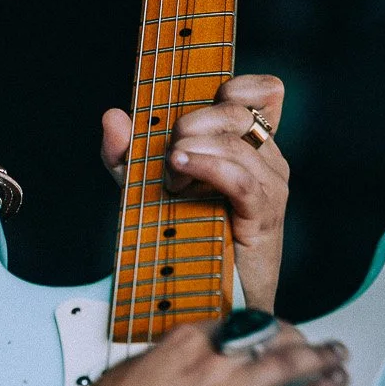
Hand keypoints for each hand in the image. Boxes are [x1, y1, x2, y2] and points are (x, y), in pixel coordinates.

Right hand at [0, 321, 347, 385]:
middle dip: (301, 338)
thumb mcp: (132, 370)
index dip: (266, 328)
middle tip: (316, 342)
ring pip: (290, 365)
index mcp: (183, 341)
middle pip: (272, 337)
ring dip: (322, 359)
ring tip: (338, 358)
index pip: (238, 324)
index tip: (275, 333)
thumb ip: (166, 364)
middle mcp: (212, 360)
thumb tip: (181, 370)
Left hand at [101, 74, 288, 310]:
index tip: (197, 100)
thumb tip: (113, 117)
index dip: (235, 84)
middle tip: (167, 158)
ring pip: (236, 141)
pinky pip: (240, 176)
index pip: (264, 92)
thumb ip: (127, 154)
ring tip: (169, 178)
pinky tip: (180, 172)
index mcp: (248, 146)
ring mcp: (270, 187)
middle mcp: (267, 160)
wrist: (207, 301)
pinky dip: (206, 167)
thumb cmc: (184, 241)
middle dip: (191, 123)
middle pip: (237, 111)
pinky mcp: (264, 216)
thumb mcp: (145, 190)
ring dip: (191, 150)